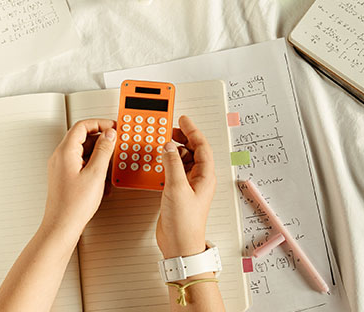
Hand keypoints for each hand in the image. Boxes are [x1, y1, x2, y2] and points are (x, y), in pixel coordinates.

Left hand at [42, 119, 115, 234]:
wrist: (62, 226)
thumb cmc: (73, 205)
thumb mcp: (95, 174)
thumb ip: (104, 151)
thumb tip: (109, 135)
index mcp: (65, 152)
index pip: (82, 126)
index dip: (99, 123)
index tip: (113, 128)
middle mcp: (61, 157)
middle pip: (83, 138)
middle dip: (102, 140)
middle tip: (115, 144)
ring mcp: (62, 168)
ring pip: (83, 152)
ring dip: (99, 155)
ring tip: (111, 165)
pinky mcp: (66, 177)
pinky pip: (81, 164)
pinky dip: (94, 166)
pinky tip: (103, 178)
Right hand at [156, 115, 216, 258]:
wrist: (179, 244)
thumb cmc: (185, 223)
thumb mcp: (177, 188)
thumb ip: (172, 164)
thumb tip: (168, 147)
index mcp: (205, 176)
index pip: (201, 146)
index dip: (192, 130)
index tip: (182, 119)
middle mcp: (198, 179)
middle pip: (192, 150)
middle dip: (182, 137)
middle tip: (170, 128)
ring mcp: (188, 185)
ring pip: (183, 160)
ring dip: (172, 150)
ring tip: (162, 142)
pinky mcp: (178, 192)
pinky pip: (174, 170)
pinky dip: (166, 163)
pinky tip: (158, 161)